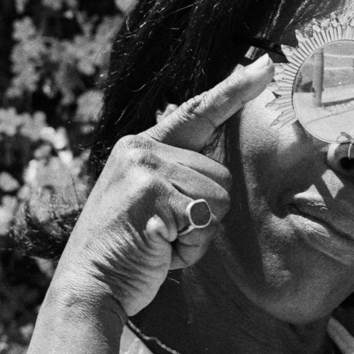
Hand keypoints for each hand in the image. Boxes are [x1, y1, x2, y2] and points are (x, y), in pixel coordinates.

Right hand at [51, 55, 274, 316]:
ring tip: (159, 241)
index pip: (195, 112)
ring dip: (197, 233)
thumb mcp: (147, 201)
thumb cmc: (126, 252)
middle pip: (220, 173)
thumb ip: (176, 176)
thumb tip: (218, 167)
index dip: (234, 90)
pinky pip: (205, 221)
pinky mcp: (154, 196)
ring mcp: (146, 170)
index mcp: (139, 146)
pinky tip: (159, 251)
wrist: (88, 286)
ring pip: (219, 198)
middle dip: (203, 214)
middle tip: (163, 233)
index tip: (265, 67)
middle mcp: (141, 150)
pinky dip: (190, 249)